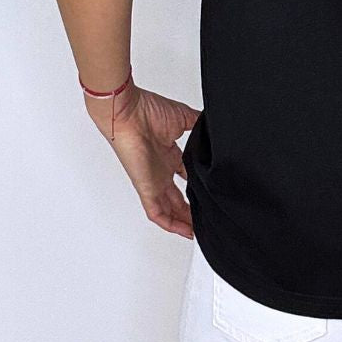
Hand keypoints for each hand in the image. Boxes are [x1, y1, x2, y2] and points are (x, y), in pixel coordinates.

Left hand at [85, 83, 199, 237]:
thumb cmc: (147, 110)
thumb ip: (199, 125)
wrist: (127, 111)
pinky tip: (185, 232)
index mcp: (169, 153)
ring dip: (184, 221)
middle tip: (206, 219)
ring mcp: (153, 180)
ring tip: (199, 231)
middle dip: (191, 210)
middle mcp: (161, 169)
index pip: (185, 176)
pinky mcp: (146, 187)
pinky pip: (157, 213)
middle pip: (177, 197)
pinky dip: (171, 224)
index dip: (197, 187)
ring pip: (169, 209)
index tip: (209, 194)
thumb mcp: (184, 117)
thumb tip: (214, 128)